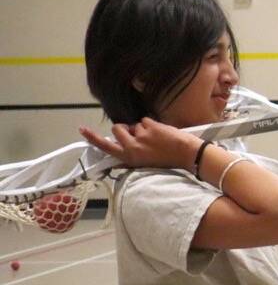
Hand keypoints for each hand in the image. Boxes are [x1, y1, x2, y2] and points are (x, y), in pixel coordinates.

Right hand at [79, 118, 199, 169]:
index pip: (106, 146)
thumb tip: (118, 152)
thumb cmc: (167, 161)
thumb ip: (131, 156)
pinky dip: (152, 124)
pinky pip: (145, 120)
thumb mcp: (144, 164)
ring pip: (133, 125)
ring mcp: (141, 135)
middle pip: (117, 129)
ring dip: (141, 128)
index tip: (82, 129)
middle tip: (136, 135)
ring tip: (155, 138)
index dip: (93, 138)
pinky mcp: (150, 126)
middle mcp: (132, 147)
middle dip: (124, 129)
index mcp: (129, 158)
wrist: (187, 155)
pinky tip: (161, 133)